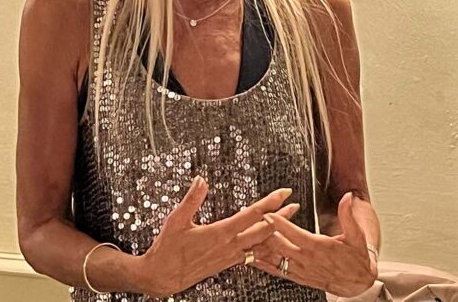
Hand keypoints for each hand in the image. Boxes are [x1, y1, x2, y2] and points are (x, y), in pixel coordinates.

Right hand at [136, 176, 298, 297]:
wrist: (161, 277)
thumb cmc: (167, 249)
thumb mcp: (176, 220)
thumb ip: (192, 199)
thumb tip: (201, 179)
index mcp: (220, 233)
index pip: (252, 215)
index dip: (271, 202)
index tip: (285, 192)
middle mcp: (230, 246)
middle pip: (264, 230)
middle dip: (282, 217)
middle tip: (295, 205)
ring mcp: (231, 256)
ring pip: (261, 244)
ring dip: (276, 233)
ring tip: (290, 223)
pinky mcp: (228, 263)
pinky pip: (252, 255)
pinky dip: (263, 247)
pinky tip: (269, 243)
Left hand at [251, 192, 376, 295]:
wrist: (357, 282)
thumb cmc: (356, 258)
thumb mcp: (357, 235)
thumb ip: (348, 215)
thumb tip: (347, 197)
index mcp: (318, 247)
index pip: (294, 233)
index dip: (279, 223)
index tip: (268, 214)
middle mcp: (306, 259)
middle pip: (279, 246)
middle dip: (263, 233)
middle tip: (249, 222)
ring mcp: (300, 269)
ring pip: (275, 259)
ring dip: (260, 250)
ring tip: (245, 241)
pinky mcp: (298, 277)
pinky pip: (277, 271)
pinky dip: (264, 265)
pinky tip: (253, 260)